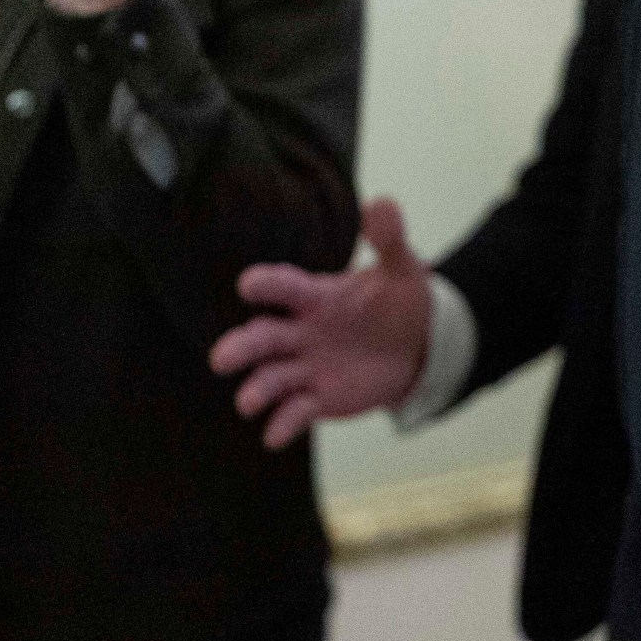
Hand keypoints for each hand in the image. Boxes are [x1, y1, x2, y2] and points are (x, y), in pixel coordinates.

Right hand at [213, 198, 432, 449]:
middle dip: (242, 348)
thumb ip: (388, 240)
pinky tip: (273, 436)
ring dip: (257, 390)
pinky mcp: (317, 398)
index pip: (285, 288)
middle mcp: (301, 331)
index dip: (267, 286)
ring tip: (248, 402)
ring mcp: (305, 367)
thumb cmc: (399, 301)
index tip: (248, 285)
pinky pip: (294, 413)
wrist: (418, 346)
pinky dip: (282, 424)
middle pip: (263, 338)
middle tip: (222, 359)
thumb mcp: (400, 269)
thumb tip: (382, 204)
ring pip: (271, 378)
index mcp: (316, 296)